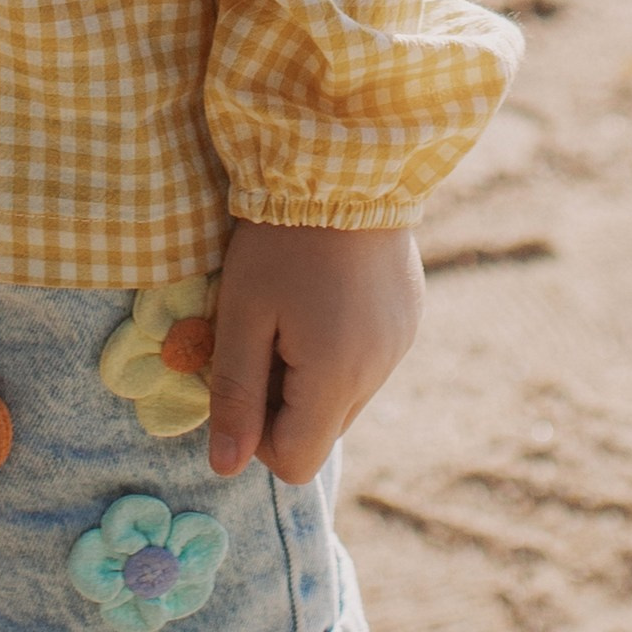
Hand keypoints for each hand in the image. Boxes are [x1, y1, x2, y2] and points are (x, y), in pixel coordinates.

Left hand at [205, 219, 424, 486]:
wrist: (345, 162)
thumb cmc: (280, 239)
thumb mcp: (242, 313)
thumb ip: (235, 395)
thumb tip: (223, 468)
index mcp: (336, 379)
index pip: (295, 462)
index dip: (255, 436)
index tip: (239, 378)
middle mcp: (379, 372)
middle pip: (321, 430)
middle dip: (282, 401)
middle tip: (259, 335)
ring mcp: (400, 345)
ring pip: (345, 396)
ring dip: (311, 374)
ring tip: (290, 308)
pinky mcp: (409, 318)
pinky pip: (368, 360)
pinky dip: (339, 346)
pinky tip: (323, 291)